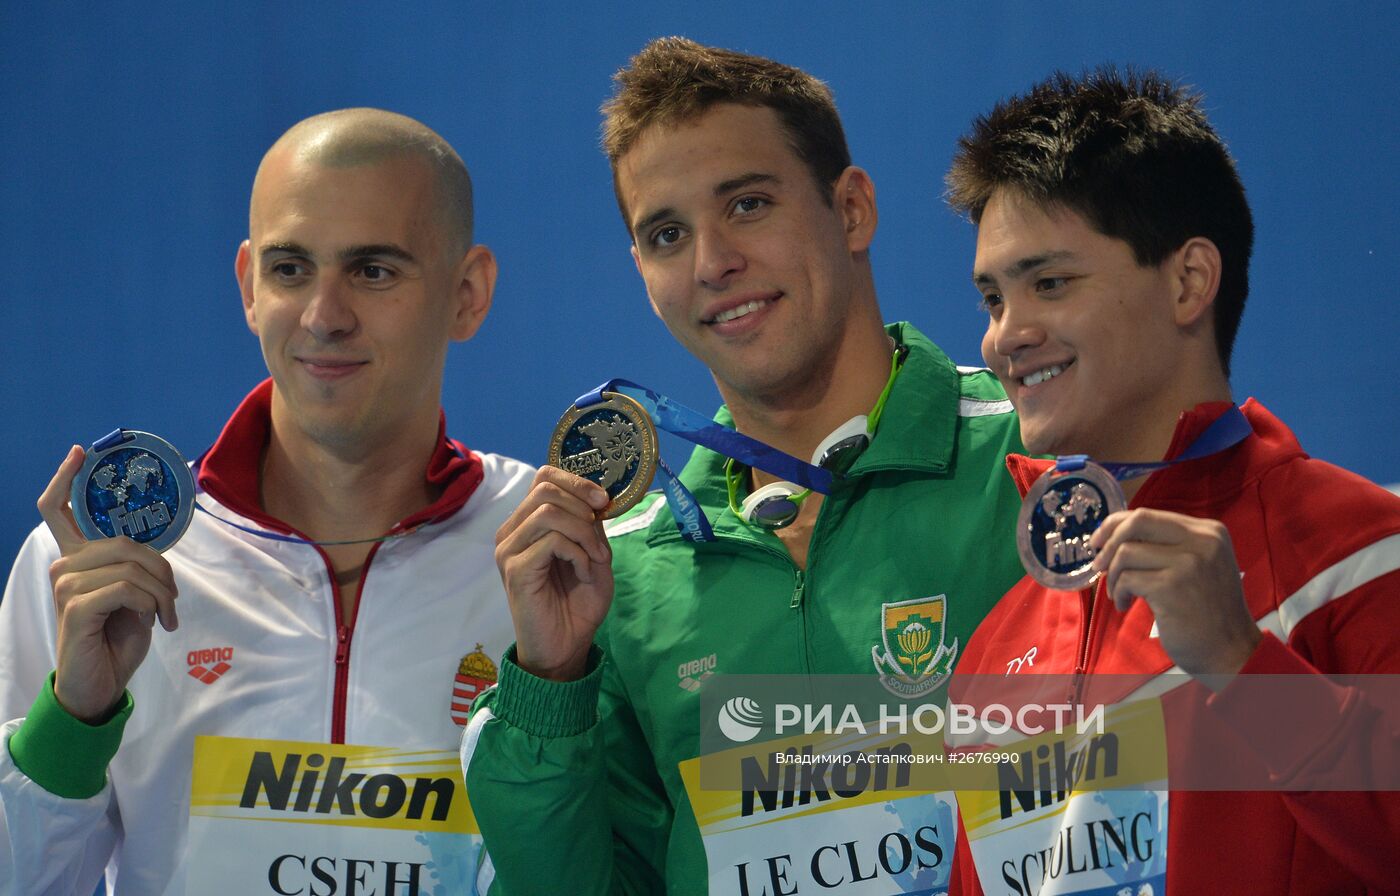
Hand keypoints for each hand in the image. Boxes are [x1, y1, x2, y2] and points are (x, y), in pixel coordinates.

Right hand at [37, 446, 179, 722]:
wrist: (101, 684)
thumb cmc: (117, 638)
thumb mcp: (134, 596)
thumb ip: (134, 567)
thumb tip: (152, 555)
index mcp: (77, 559)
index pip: (57, 510)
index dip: (66, 478)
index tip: (79, 451)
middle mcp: (65, 566)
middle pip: (124, 543)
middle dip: (162, 570)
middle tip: (173, 601)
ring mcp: (65, 586)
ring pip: (131, 566)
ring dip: (162, 592)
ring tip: (166, 616)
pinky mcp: (75, 607)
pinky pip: (128, 589)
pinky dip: (153, 604)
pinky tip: (158, 623)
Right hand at [494, 466, 613, 681]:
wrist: (565, 648)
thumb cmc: (578, 605)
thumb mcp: (595, 556)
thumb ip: (592, 525)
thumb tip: (597, 497)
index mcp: (528, 523)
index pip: (544, 477)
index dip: (576, 481)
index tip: (603, 501)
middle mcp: (512, 532)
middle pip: (546, 489)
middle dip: (583, 507)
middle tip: (600, 538)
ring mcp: (509, 549)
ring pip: (549, 512)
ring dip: (584, 533)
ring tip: (595, 559)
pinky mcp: (514, 569)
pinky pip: (551, 541)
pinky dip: (578, 552)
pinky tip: (583, 571)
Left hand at [1090, 508, 1260, 683]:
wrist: (1232, 651)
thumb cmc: (1208, 611)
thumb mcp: (1200, 565)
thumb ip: (1168, 546)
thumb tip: (1116, 534)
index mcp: (1209, 532)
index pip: (1149, 515)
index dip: (1116, 524)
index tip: (1099, 540)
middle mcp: (1202, 541)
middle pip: (1137, 522)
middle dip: (1109, 541)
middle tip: (1099, 563)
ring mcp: (1188, 563)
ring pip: (1126, 552)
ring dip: (1114, 576)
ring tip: (1120, 594)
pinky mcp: (1172, 587)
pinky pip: (1127, 579)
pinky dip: (1118, 593)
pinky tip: (1125, 605)